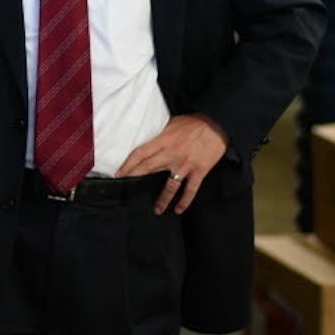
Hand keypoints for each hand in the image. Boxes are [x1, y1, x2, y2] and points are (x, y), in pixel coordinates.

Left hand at [116, 113, 230, 214]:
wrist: (216, 126)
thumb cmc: (192, 124)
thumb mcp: (170, 124)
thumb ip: (158, 135)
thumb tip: (145, 140)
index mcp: (162, 141)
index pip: (139, 154)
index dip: (127, 165)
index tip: (118, 174)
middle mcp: (171, 154)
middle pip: (148, 169)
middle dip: (135, 179)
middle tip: (125, 190)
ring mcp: (185, 164)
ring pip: (170, 185)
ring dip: (162, 199)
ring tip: (157, 210)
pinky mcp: (198, 171)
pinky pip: (190, 190)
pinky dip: (184, 201)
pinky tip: (179, 210)